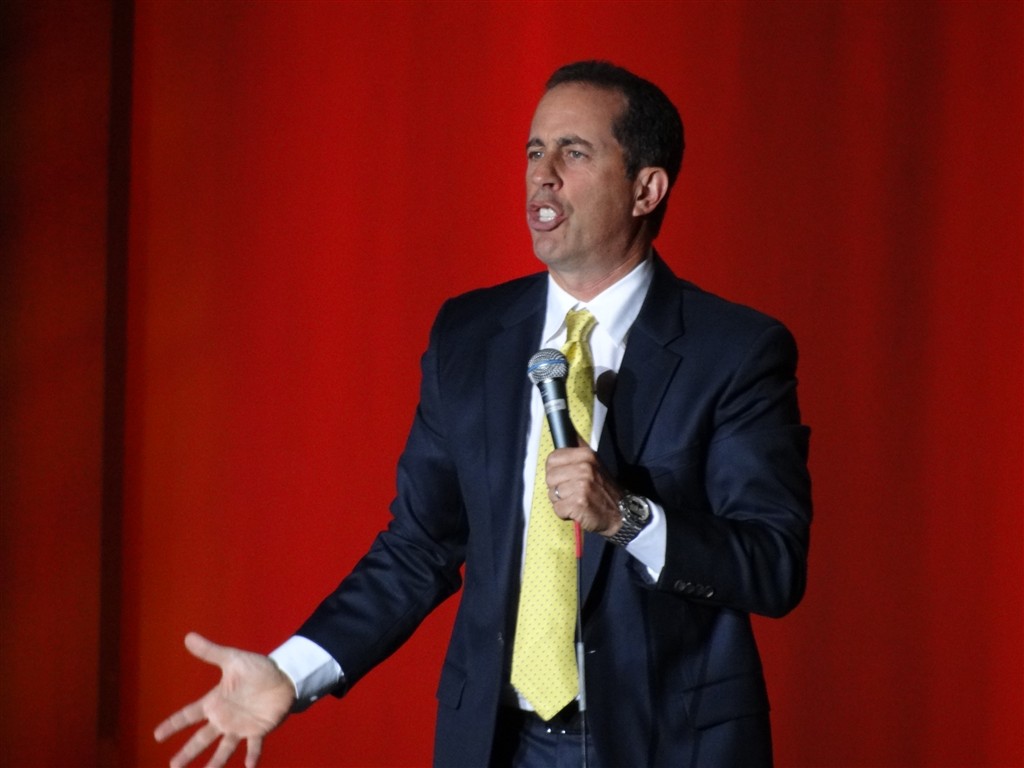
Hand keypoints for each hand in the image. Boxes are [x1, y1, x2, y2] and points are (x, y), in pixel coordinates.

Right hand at [154, 632, 295, 767]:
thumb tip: (188, 636)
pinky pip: (254, 746)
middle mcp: (224, 718)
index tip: (157, 735)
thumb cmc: (257, 668)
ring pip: (224, 749)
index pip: (189, 714)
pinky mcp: (259, 730)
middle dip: (187, 752)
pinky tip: (248, 767)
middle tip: (174, 766)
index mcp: (215, 702)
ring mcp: (241, 726)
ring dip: (215, 763)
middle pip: (202, 738)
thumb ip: (211, 651)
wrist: (284, 676)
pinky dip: (252, 756)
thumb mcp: (232, 658)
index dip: (173, 724)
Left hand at [544, 445, 623, 535]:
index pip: (553, 458)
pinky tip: (577, 511)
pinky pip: (558, 508)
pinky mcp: (579, 503)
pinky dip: (565, 513)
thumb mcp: (595, 464)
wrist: (622, 513)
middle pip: (550, 477)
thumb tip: (567, 432)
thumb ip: (578, 451)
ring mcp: (582, 485)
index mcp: (586, 455)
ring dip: (561, 501)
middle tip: (572, 492)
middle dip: (557, 488)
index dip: (555, 470)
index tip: (565, 477)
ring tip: (576, 501)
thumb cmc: (604, 490)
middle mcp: (584, 467)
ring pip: (552, 493)